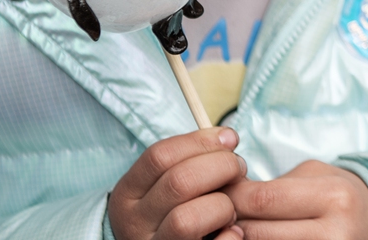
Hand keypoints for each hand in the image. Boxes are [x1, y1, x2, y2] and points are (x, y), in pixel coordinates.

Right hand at [109, 127, 247, 239]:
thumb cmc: (175, 210)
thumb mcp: (167, 185)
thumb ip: (191, 160)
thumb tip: (227, 137)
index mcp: (128, 194)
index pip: (159, 156)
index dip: (201, 141)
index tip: (229, 140)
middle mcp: (133, 223)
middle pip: (179, 182)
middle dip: (222, 166)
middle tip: (239, 169)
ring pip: (188, 219)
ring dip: (222, 206)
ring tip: (231, 208)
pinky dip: (230, 236)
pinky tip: (233, 230)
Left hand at [226, 160, 367, 239]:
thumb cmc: (335, 196)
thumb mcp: (312, 177)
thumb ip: (272, 186)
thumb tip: (222, 197)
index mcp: (334, 197)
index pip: (263, 199)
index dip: (230, 197)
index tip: (216, 194)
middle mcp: (335, 234)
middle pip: (257, 232)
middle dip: (229, 223)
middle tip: (217, 217)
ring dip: (239, 239)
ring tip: (233, 230)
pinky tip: (254, 239)